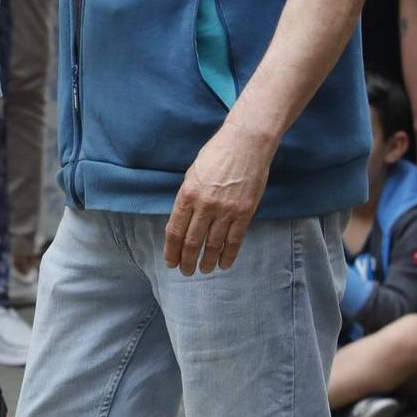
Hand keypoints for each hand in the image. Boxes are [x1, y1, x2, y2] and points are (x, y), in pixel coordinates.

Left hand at [164, 121, 276, 274]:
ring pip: (213, 245)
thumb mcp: (193, 174)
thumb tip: (183, 222)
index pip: (175, 230)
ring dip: (206, 261)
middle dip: (186, 260)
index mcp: (187, 194)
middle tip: (185, 271)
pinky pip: (234, 241)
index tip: (170, 262)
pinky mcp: (244, 213)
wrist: (245, 144)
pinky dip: (228, 256)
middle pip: (192, 242)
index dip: (171, 250)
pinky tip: (223, 264)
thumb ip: (187, 199)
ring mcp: (226, 210)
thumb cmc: (216, 155)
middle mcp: (205, 205)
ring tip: (203, 270)